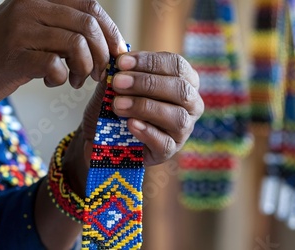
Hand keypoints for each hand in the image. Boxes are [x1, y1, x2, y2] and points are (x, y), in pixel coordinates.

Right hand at [0, 0, 125, 113]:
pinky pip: (56, 66)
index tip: (117, 52)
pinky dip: (62, 79)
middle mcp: (29, 5)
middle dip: (102, 54)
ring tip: (76, 80)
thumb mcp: (37, 30)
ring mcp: (20, 28)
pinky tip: (52, 82)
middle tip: (99, 73)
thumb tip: (113, 43)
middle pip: (88, 24)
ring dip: (85, 69)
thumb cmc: (9, 56)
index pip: (90, 5)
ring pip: (77, 44)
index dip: (110, 31)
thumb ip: (68, 28)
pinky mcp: (14, 54)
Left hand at [63, 51, 203, 196]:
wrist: (103, 137)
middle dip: (147, 83)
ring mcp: (184, 129)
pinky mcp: (171, 150)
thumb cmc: (118, 104)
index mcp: (184, 80)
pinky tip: (129, 124)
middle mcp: (191, 104)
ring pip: (176, 117)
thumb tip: (119, 54)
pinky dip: (147, 132)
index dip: (150, 61)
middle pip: (181, 90)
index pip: (177, 65)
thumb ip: (120, 71)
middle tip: (117, 82)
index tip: (122, 62)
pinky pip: (165, 142)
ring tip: (118, 105)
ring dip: (144, 107)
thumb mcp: (116, 84)